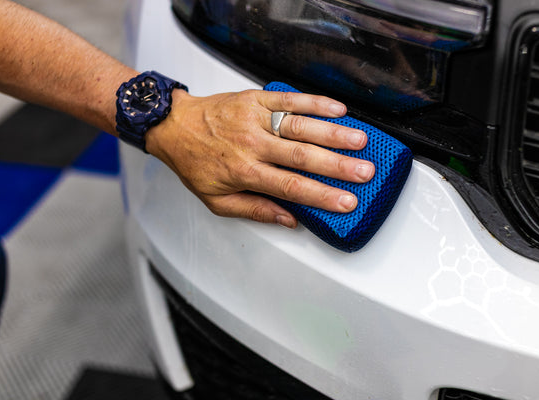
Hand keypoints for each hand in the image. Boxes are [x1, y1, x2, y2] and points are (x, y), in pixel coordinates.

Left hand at [145, 88, 374, 228]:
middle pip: (302, 156)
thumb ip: (255, 210)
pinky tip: (339, 108)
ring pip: (300, 126)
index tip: (347, 202)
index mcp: (244, 172)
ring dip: (333, 133)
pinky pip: (289, 99)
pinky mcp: (255, 98)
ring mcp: (255, 118)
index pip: (290, 187)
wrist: (173, 126)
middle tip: (365, 173)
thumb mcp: (217, 200)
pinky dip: (315, 102)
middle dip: (337, 166)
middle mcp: (252, 144)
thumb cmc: (195, 163)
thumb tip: (289, 221)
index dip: (321, 196)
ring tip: (361, 141)